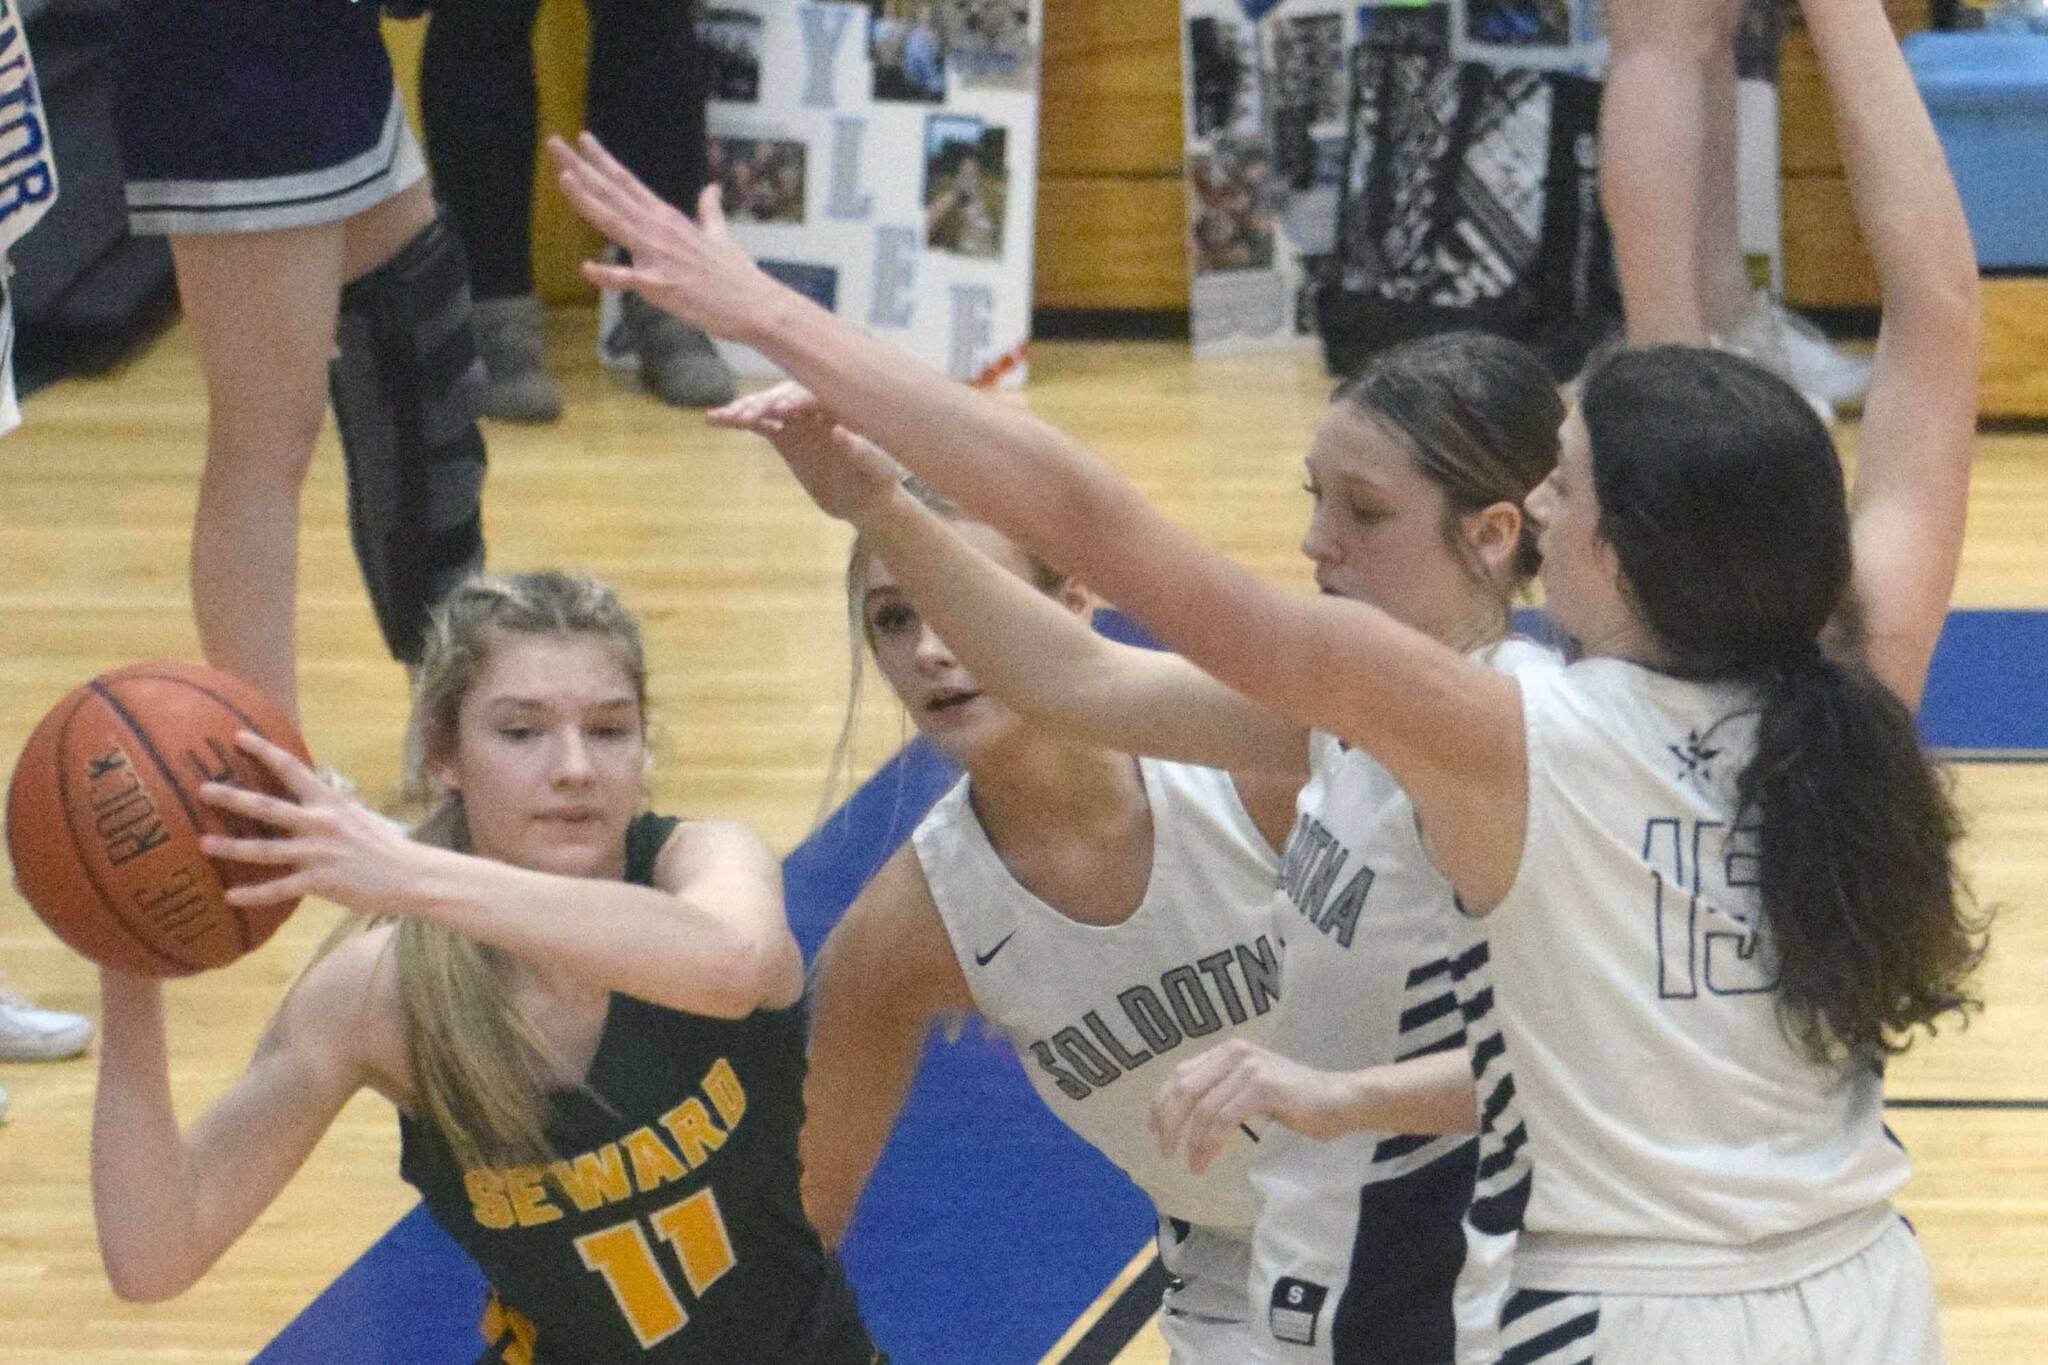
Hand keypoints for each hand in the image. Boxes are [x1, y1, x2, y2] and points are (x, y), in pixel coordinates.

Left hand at [197, 733, 427, 918]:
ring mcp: (318, 853)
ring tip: (203, 844)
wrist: (411, 874)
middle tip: (203, 789)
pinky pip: (279, 889)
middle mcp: (320, 823)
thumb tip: (306, 801)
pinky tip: (231, 896)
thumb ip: (328, 810)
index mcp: (330, 803)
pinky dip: (253, 894)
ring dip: (232, 847)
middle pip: (268, 807)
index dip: (265, 751)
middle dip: (233, 798)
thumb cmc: (384, 846)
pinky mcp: (320, 882)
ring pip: (265, 850)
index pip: (293, 769)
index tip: (238, 737)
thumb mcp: (357, 818)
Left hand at [547, 133, 781, 344]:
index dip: (602, 160)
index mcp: (668, 219)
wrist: (754, 304)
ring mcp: (658, 256)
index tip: (582, 138)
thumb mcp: (721, 236)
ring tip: (564, 178)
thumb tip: (712, 189)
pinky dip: (607, 275)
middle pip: (612, 194)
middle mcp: (659, 230)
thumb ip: (710, 212)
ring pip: (615, 223)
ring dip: (588, 201)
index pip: (628, 183)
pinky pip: (629, 280)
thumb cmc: (736, 275)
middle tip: (554, 143)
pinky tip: (586, 269)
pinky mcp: (661, 286)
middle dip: (581, 167)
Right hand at [708, 382, 903, 522]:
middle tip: (749, 414)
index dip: (800, 401)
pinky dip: (738, 420)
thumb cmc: (878, 475)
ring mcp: (797, 417)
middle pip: (786, 395)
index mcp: (842, 405)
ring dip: (746, 409)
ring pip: (768, 406)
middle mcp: (817, 404)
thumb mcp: (877, 466)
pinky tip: (714, 420)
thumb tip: (840, 434)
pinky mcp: (783, 432)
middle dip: (768, 403)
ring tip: (726, 416)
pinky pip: (758, 422)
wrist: (864, 494)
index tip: (784, 410)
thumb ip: (861, 451)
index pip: (818, 396)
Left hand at [1149, 1038, 1363, 1173]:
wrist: (1339, 1100)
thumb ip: (1220, 1089)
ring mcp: (1249, 1068)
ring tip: (1192, 1164)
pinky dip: (1209, 1144)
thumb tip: (1181, 1112)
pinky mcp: (1263, 1088)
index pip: (1180, 1073)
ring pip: (1203, 1108)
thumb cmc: (1295, 1100)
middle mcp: (1235, 1052)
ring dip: (1192, 1141)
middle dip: (1168, 1122)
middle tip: (1164, 1151)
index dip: (1161, 1101)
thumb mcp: (1249, 1088)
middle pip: (1185, 1089)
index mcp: (1228, 1050)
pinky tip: (1204, 1161)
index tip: (1153, 1129)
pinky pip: (1223, 1120)